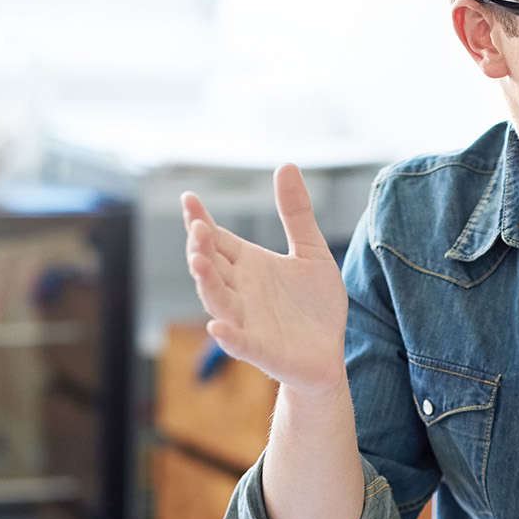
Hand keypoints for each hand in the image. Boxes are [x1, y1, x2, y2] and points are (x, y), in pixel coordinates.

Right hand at [181, 165, 348, 391]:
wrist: (329, 353)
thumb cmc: (315, 305)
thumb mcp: (311, 251)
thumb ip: (296, 213)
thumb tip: (286, 165)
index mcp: (248, 265)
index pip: (216, 239)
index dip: (200, 221)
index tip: (189, 198)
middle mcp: (240, 290)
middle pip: (211, 266)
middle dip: (200, 248)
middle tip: (198, 228)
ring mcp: (246, 320)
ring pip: (217, 300)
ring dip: (206, 283)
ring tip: (198, 262)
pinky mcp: (261, 349)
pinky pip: (239, 343)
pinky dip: (228, 336)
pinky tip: (217, 327)